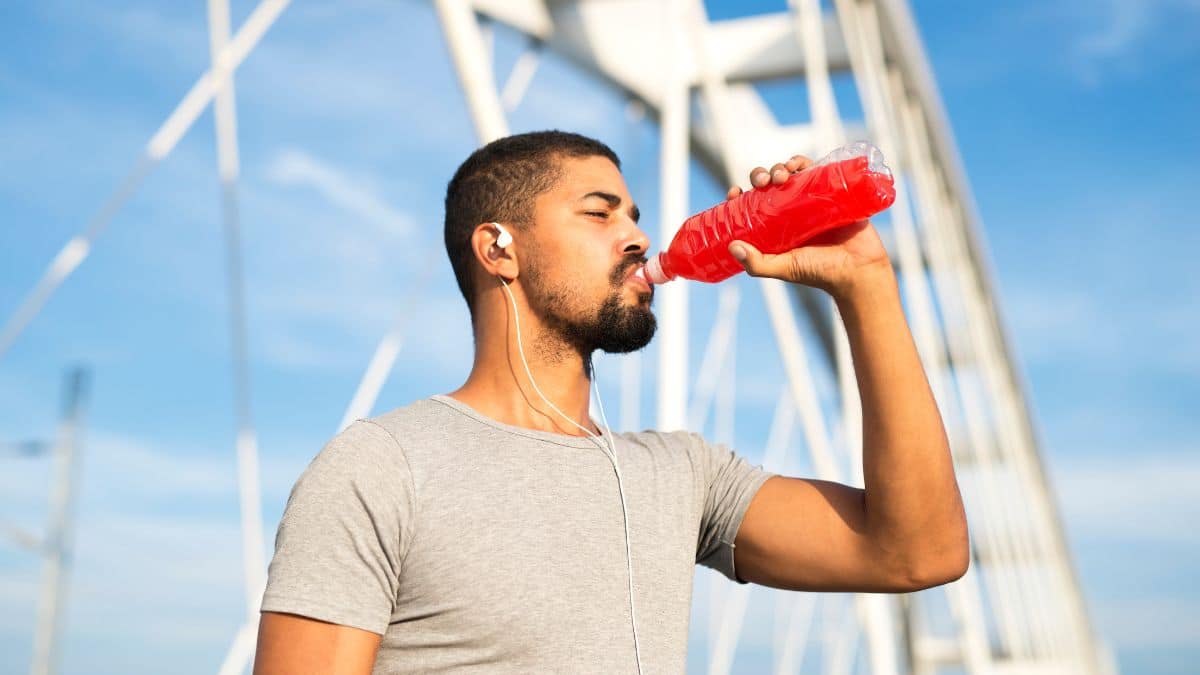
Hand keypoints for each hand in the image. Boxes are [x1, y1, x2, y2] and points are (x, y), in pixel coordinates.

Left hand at [724, 155, 892, 297]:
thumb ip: (758, 264)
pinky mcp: (832, 192)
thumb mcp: (784, 268)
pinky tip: (797, 164)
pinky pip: (816, 170)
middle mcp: (791, 211)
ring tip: (782, 174)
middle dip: (761, 176)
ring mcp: (812, 200)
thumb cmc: (820, 273)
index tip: (735, 192)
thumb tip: (732, 246)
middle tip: (764, 180)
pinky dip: (804, 162)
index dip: (741, 196)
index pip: (752, 205)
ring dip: (780, 167)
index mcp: (776, 227)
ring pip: (790, 174)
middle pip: (769, 184)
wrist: (858, 270)